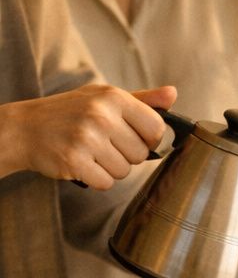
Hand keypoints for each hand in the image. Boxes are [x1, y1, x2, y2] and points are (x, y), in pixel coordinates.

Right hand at [0, 84, 176, 189]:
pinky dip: (95, 179)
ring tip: (90, 152)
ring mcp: (87, 138)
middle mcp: (101, 115)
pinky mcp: (75, 161)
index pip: (157, 128)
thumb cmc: (70, 113)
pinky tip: (81, 163)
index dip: (148, 138)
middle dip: (125, 155)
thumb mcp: (103, 98)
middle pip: (141, 154)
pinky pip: (106, 183)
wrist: (24, 129)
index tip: (131, 136)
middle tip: (102, 144)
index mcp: (113, 97)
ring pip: (124, 171)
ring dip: (109, 168)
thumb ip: (142, 100)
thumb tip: (173, 94)